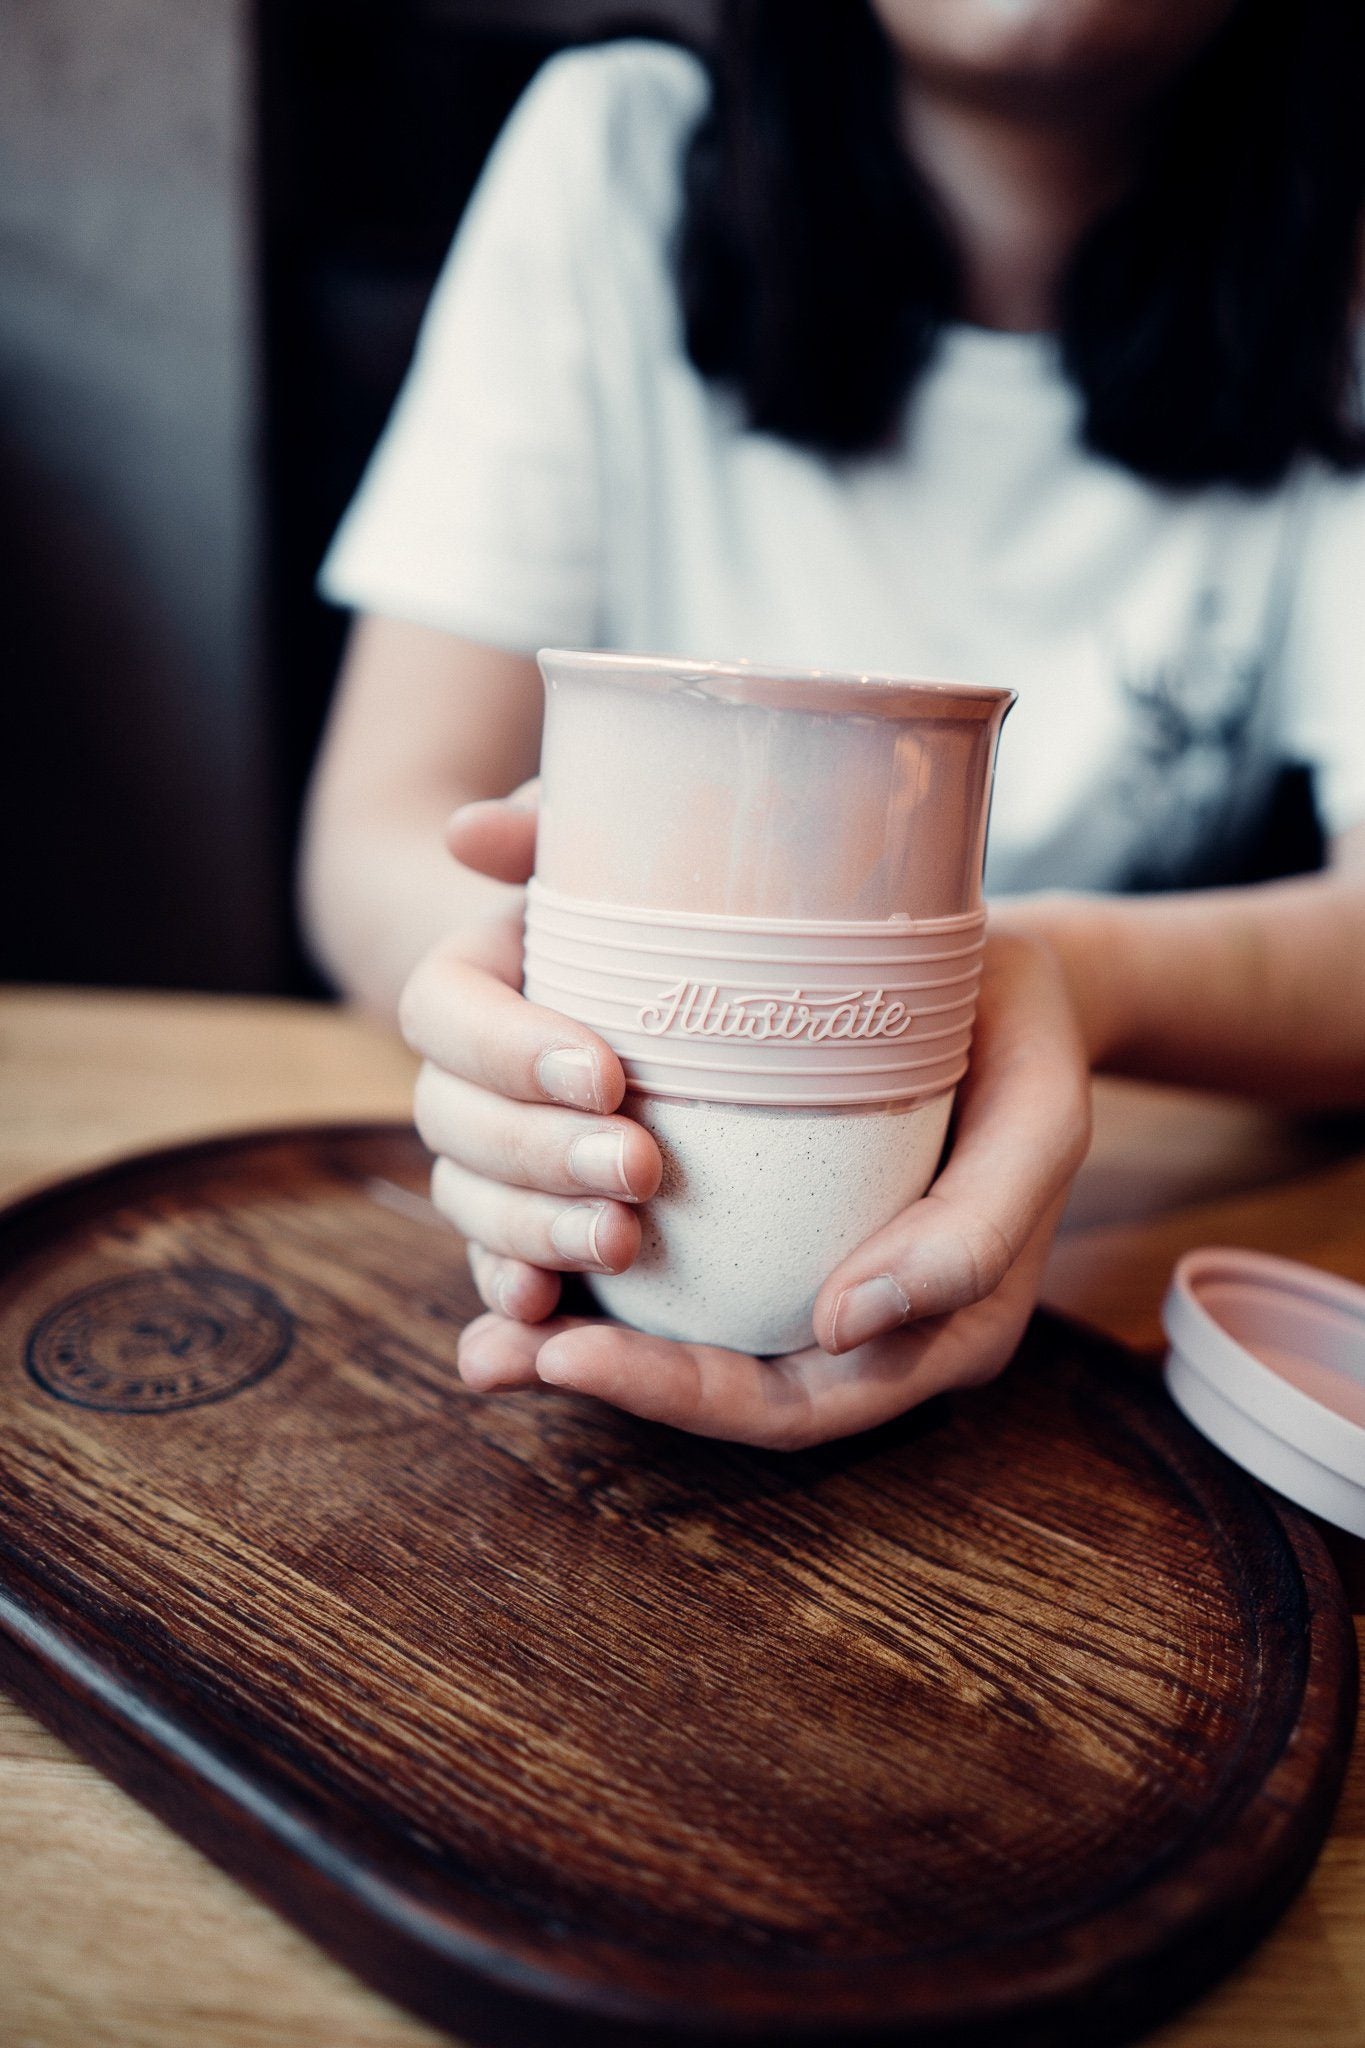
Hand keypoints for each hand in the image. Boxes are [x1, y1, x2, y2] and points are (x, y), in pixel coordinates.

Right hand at [399, 785, 662, 1326]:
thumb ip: (546, 826)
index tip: (605, 1071)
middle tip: (640, 1167)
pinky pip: (497, 1268)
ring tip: (624, 1245)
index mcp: (469, 980)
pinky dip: (509, 1297)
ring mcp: (489, 1159)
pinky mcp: (528, 1225)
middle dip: (541, 1153)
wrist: (665, 974)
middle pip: (455, 1124)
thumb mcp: (604, 848)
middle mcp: (463, 1075)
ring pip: (472, 1205)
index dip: (510, 1049)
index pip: (444, 1014)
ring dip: (535, 1232)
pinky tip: (541, 1317)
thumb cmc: (637, 897)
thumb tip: (469, 832)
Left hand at [449, 908, 1093, 1450]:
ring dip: (576, 1333)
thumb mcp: (1038, 1125)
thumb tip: (839, 1326)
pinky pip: (674, 1266)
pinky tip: (518, 1240)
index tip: (570, 1352)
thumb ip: (971, 1232)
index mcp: (933, 1336)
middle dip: (600, 1378)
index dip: (673, 1396)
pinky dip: (592, 1262)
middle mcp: (857, 1327)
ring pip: (684, 1336)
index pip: (786, 1407)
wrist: (1012, 978)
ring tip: (483, 1328)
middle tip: (490, 1353)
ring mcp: (804, 1275)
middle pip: (717, 1388)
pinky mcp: (761, 1219)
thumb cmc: (1030, 1048)